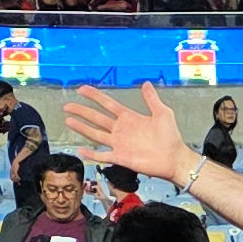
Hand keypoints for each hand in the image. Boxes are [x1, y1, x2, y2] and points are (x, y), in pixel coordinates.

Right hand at [62, 82, 188, 185]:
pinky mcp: (121, 157)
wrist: (174, 158)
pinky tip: (80, 149)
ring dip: (82, 128)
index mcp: (129, 118)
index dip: (95, 97)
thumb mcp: (162, 113)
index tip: (82, 89)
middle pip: (97, 118)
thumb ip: (152, 99)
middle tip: (67, 106)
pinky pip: (103, 155)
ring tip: (68, 121)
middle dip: (82, 112)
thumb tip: (145, 83)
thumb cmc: (170, 136)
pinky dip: (91, 154)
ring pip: (96, 134)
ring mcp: (119, 144)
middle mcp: (121, 130)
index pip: (108, 104)